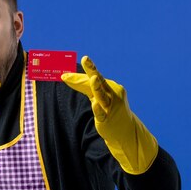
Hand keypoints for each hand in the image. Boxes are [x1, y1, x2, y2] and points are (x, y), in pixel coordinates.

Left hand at [61, 56, 157, 174]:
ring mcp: (110, 106)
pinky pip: (101, 113)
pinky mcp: (107, 119)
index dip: (78, 76)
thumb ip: (84, 87)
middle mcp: (111, 93)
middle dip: (91, 70)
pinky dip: (98, 109)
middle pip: (97, 81)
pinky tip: (95, 105)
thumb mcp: (97, 96)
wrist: (126, 130)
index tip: (64, 74)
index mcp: (109, 86)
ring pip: (101, 95)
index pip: (92, 77)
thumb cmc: (110, 109)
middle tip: (85, 58)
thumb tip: (67, 77)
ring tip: (93, 78)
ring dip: (97, 87)